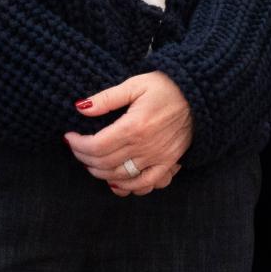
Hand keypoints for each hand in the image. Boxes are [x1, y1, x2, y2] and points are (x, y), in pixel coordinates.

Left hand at [66, 71, 193, 196]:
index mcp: (134, 126)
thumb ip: (107, 98)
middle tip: (78, 149)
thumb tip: (81, 108)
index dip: (77, 145)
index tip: (69, 138)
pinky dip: (129, 187)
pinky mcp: (169, 162)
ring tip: (92, 162)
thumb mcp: (136, 84)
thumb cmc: (167, 87)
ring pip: (120, 176)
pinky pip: (147, 183)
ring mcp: (158, 157)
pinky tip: (116, 182)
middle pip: (104, 163)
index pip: (95, 146)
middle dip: (84, 158)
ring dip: (100, 173)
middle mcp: (144, 146)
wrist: (201, 94)